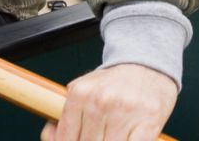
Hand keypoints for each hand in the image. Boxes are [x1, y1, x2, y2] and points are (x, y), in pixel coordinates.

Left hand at [41, 64, 176, 140]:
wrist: (150, 64)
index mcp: (80, 94)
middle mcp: (100, 102)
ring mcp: (124, 112)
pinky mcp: (148, 122)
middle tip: (99, 135)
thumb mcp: (85, 89)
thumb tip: (49, 134)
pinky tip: (126, 139)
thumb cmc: (115, 82)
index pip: (66, 139)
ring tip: (112, 135)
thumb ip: (65, 113)